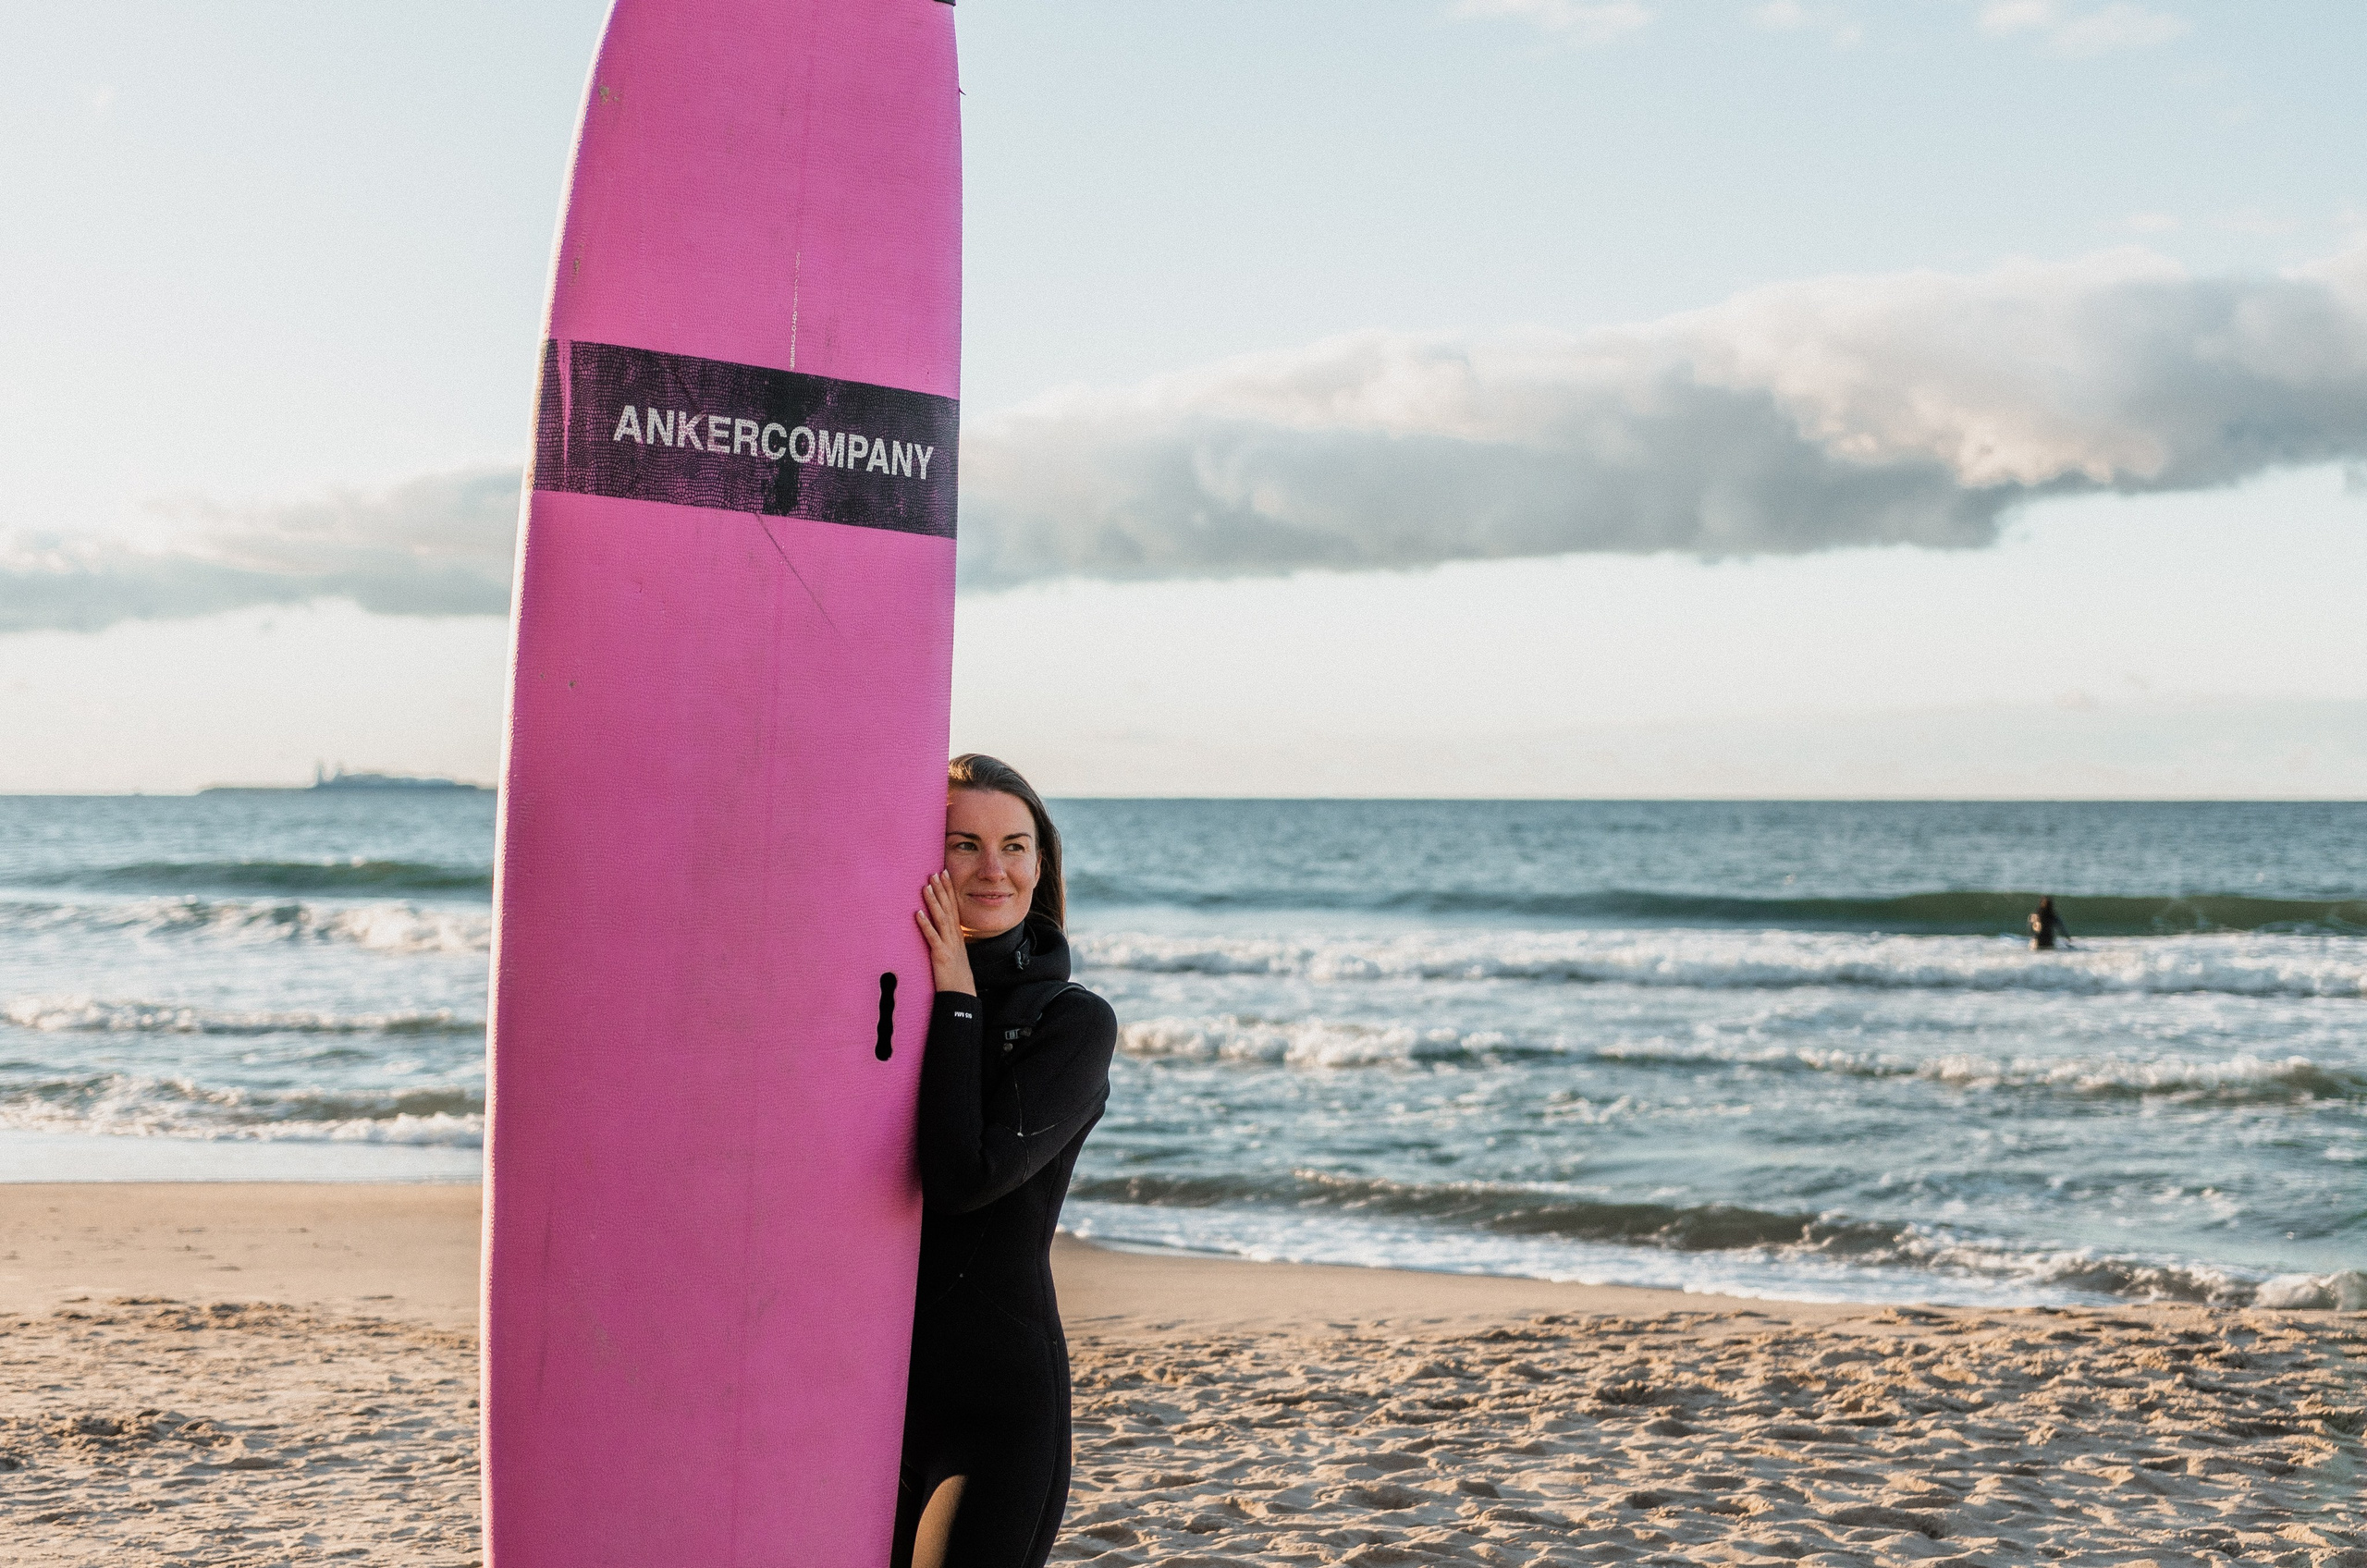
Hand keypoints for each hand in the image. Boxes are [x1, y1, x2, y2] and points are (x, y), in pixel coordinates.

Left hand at [915, 871, 975, 994]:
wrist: (962, 994)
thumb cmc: (956, 975)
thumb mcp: (954, 953)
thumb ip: (948, 939)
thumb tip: (941, 928)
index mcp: (957, 935)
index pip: (954, 907)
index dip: (949, 890)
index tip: (945, 874)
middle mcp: (954, 936)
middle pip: (948, 908)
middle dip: (942, 890)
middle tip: (935, 872)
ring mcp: (949, 945)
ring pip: (941, 919)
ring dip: (934, 902)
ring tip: (926, 886)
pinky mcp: (941, 955)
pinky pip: (932, 937)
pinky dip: (925, 925)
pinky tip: (917, 914)